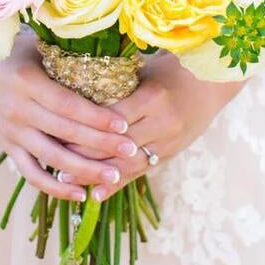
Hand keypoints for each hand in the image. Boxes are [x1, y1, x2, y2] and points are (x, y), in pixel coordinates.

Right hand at [0, 32, 140, 202]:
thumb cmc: (12, 53)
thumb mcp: (36, 46)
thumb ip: (66, 55)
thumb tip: (111, 58)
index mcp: (27, 81)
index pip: (67, 105)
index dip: (96, 117)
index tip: (124, 124)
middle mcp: (18, 109)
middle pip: (65, 133)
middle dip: (101, 144)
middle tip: (132, 151)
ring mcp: (12, 132)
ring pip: (51, 158)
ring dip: (84, 170)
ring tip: (115, 176)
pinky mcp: (7, 147)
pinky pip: (31, 173)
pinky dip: (55, 187)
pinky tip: (80, 194)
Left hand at [59, 51, 246, 200]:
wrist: (212, 84)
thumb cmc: (171, 69)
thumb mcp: (144, 71)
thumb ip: (115, 83)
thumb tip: (72, 88)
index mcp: (152, 97)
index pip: (111, 118)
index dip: (84, 127)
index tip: (55, 129)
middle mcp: (161, 124)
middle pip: (116, 146)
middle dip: (83, 154)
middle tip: (52, 158)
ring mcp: (167, 143)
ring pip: (126, 165)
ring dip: (96, 175)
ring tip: (66, 180)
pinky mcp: (169, 154)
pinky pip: (140, 172)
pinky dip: (117, 184)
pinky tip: (96, 194)